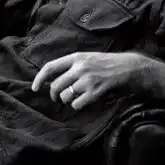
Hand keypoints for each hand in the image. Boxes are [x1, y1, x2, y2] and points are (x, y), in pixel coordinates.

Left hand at [30, 52, 150, 109]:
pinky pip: (77, 104)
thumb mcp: (87, 58)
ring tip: (77, 97)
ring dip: (68, 101)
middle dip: (54, 95)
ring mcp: (87, 80)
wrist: (129, 68)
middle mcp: (80, 68)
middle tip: (58, 98)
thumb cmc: (107, 64)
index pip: (50, 67)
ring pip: (65, 96)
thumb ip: (71, 66)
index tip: (34, 88)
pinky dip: (78, 106)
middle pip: (55, 86)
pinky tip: (85, 102)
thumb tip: (52, 79)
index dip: (39, 79)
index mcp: (76, 58)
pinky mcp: (95, 92)